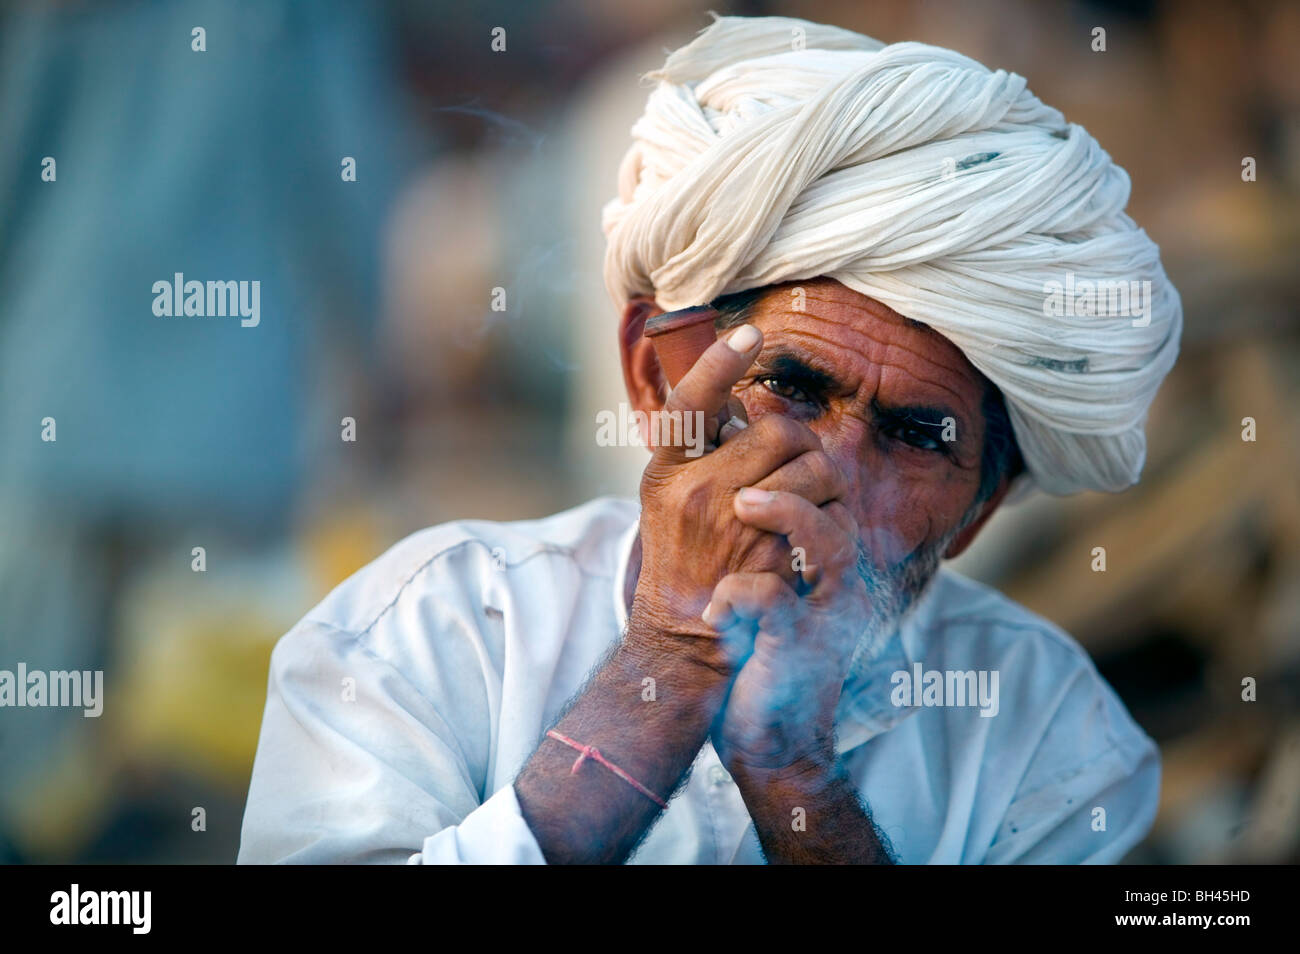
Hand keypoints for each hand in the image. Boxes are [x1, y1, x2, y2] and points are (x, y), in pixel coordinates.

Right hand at [630, 324, 822, 672]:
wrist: (683, 638)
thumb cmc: (680, 559)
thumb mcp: (667, 498)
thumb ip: (697, 453)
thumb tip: (736, 405)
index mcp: (666, 473)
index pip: (689, 404)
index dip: (717, 363)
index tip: (748, 333)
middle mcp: (696, 493)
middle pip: (773, 429)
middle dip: (798, 438)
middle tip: (796, 456)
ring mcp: (735, 524)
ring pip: (809, 464)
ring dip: (821, 474)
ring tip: (808, 493)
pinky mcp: (772, 554)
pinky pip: (824, 508)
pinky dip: (830, 510)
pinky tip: (817, 523)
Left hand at [705, 482, 870, 776]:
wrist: (768, 743)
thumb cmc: (754, 660)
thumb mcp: (759, 592)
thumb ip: (754, 546)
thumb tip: (725, 487)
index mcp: (825, 566)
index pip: (829, 493)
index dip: (797, 459)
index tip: (748, 434)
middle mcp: (836, 586)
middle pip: (843, 507)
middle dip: (800, 473)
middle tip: (745, 465)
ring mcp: (824, 617)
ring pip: (834, 546)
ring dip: (789, 515)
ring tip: (742, 503)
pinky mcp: (799, 650)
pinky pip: (780, 605)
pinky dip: (742, 595)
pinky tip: (714, 607)